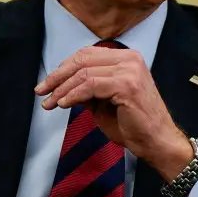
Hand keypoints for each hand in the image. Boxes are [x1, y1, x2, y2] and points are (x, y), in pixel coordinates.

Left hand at [36, 44, 193, 180]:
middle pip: (82, 59)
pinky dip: (73, 95)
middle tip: (41, 91)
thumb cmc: (132, 124)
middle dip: (58, 76)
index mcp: (126, 58)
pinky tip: (63, 104)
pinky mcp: (126, 85)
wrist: (156, 142)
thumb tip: (61, 86)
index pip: (87, 54)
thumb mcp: (103, 102)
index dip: (63, 68)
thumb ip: (86, 89)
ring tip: (50, 103)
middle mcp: (129, 58)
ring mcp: (129, 70)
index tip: (47, 84)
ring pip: (84, 73)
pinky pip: (90, 85)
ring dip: (62, 89)